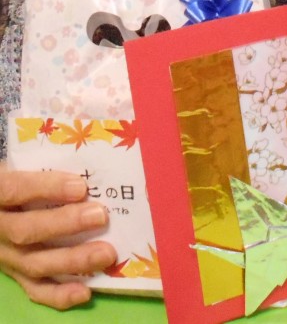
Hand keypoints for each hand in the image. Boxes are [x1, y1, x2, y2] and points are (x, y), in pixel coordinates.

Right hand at [0, 165, 116, 309]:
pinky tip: (85, 291)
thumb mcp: (18, 165)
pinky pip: (34, 290)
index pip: (15, 190)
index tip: (81, 186)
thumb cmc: (16, 179)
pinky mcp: (14, 275)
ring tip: (106, 253)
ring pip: (33, 263)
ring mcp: (4, 255)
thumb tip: (88, 163)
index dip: (47, 188)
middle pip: (26, 231)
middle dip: (65, 224)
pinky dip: (59, 294)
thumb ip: (43, 165)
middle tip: (101, 216)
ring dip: (72, 261)